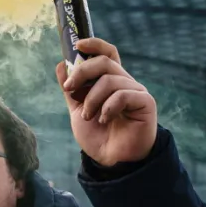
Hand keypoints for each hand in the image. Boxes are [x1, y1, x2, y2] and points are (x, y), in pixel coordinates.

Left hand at [54, 37, 157, 166]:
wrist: (112, 161)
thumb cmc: (99, 137)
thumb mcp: (78, 110)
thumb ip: (71, 90)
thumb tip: (61, 65)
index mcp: (112, 82)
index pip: (108, 54)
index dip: (95, 45)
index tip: (78, 45)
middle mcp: (126, 83)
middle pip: (105, 62)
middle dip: (82, 72)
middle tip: (70, 89)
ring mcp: (137, 92)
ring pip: (110, 80)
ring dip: (92, 99)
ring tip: (89, 117)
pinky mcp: (145, 103)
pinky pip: (122, 95)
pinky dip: (107, 107)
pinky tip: (104, 120)